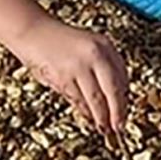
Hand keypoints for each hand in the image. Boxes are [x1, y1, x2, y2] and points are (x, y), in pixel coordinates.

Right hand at [10, 16, 129, 133]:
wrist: (33, 32)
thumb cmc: (63, 41)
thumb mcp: (90, 46)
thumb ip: (104, 66)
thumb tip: (117, 95)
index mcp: (105, 45)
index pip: (122, 77)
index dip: (124, 98)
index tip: (126, 111)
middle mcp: (95, 55)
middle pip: (112, 91)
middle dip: (117, 112)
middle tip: (119, 127)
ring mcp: (78, 66)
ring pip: (95, 99)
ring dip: (100, 117)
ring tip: (104, 127)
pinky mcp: (62, 77)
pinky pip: (78, 99)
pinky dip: (84, 110)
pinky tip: (88, 116)